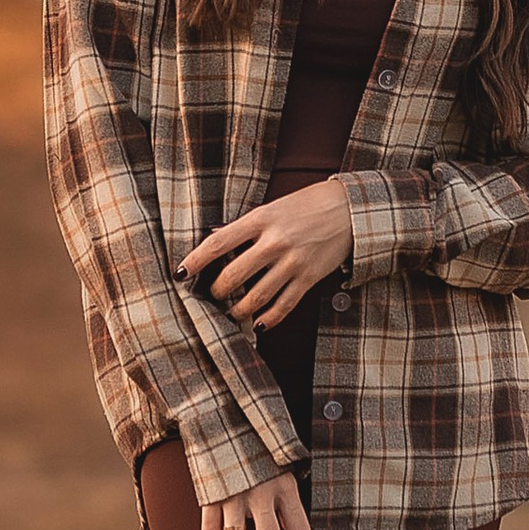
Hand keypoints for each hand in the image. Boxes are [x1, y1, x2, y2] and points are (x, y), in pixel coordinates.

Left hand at [180, 176, 352, 328]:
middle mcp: (274, 242)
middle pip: (233, 276)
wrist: (349, 209)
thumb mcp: (271, 208)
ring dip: (238, 311)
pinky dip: (268, 319)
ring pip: (255, 297)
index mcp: (260, 219)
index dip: (195, 261)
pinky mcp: (309, 278)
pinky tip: (258, 323)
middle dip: (217, 292)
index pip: (218, 243)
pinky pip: (284, 306)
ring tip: (231, 313)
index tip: (179, 274)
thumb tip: (214, 241)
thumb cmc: (305, 206)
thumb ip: (245, 227)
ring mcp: (292, 262)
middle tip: (213, 295)